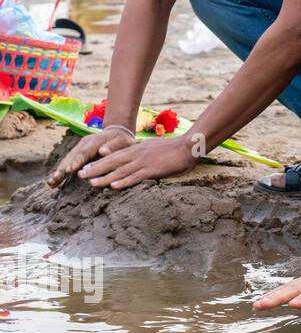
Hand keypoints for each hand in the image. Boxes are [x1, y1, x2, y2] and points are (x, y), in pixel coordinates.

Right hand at [47, 126, 135, 187]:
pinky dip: (61, 171)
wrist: (117, 132)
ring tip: (51, 182)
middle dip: (63, 168)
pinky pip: (68, 161)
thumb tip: (103, 151)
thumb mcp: (123, 141)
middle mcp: (84, 143)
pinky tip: (54, 181)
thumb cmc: (122, 140)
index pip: (85, 152)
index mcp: (95, 141)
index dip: (77, 161)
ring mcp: (80, 147)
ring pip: (68, 159)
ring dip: (59, 170)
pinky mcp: (78, 152)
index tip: (70, 170)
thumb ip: (114, 146)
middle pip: (72, 156)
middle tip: (55, 179)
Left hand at [75, 136, 197, 188]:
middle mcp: (136, 155)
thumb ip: (141, 155)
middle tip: (80, 176)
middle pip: (111, 162)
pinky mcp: (152, 169)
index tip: (86, 169)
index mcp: (136, 149)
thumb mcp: (152, 149)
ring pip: (120, 170)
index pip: (113, 157)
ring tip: (92, 184)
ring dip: (104, 177)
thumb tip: (132, 162)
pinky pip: (135, 176)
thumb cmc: (172, 149)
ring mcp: (143, 162)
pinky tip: (114, 186)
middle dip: (95, 169)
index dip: (98, 163)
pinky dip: (124, 181)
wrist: (188, 146)